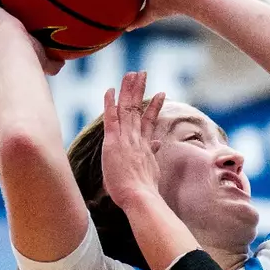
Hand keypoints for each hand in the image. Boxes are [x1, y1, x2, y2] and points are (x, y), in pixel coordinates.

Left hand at [100, 70, 166, 212]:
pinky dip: (110, 103)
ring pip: (128, 108)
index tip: (159, 94)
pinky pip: (112, 117)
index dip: (153, 107)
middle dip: (140, 90)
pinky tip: (110, 89)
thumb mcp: (151, 171)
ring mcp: (127, 139)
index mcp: (146, 147)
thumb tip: (157, 143)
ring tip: (132, 73)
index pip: (149, 122)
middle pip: (138, 109)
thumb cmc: (143, 191)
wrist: (140, 197)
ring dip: (129, 89)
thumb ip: (152, 155)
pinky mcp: (114, 142)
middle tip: (143, 74)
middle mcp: (137, 139)